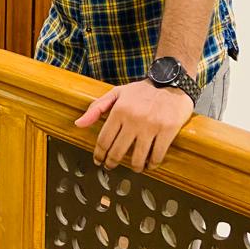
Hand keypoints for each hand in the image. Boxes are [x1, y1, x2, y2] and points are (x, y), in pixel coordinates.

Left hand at [75, 80, 192, 172]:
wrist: (171, 81)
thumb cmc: (143, 90)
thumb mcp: (117, 93)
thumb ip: (96, 108)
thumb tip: (78, 124)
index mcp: (119, 110)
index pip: (104, 140)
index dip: (99, 154)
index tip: (99, 161)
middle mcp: (133, 119)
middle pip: (118, 152)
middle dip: (112, 163)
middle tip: (112, 166)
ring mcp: (151, 126)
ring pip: (138, 158)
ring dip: (134, 167)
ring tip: (134, 167)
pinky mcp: (167, 130)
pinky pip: (157, 155)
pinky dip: (152, 164)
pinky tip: (150, 163)